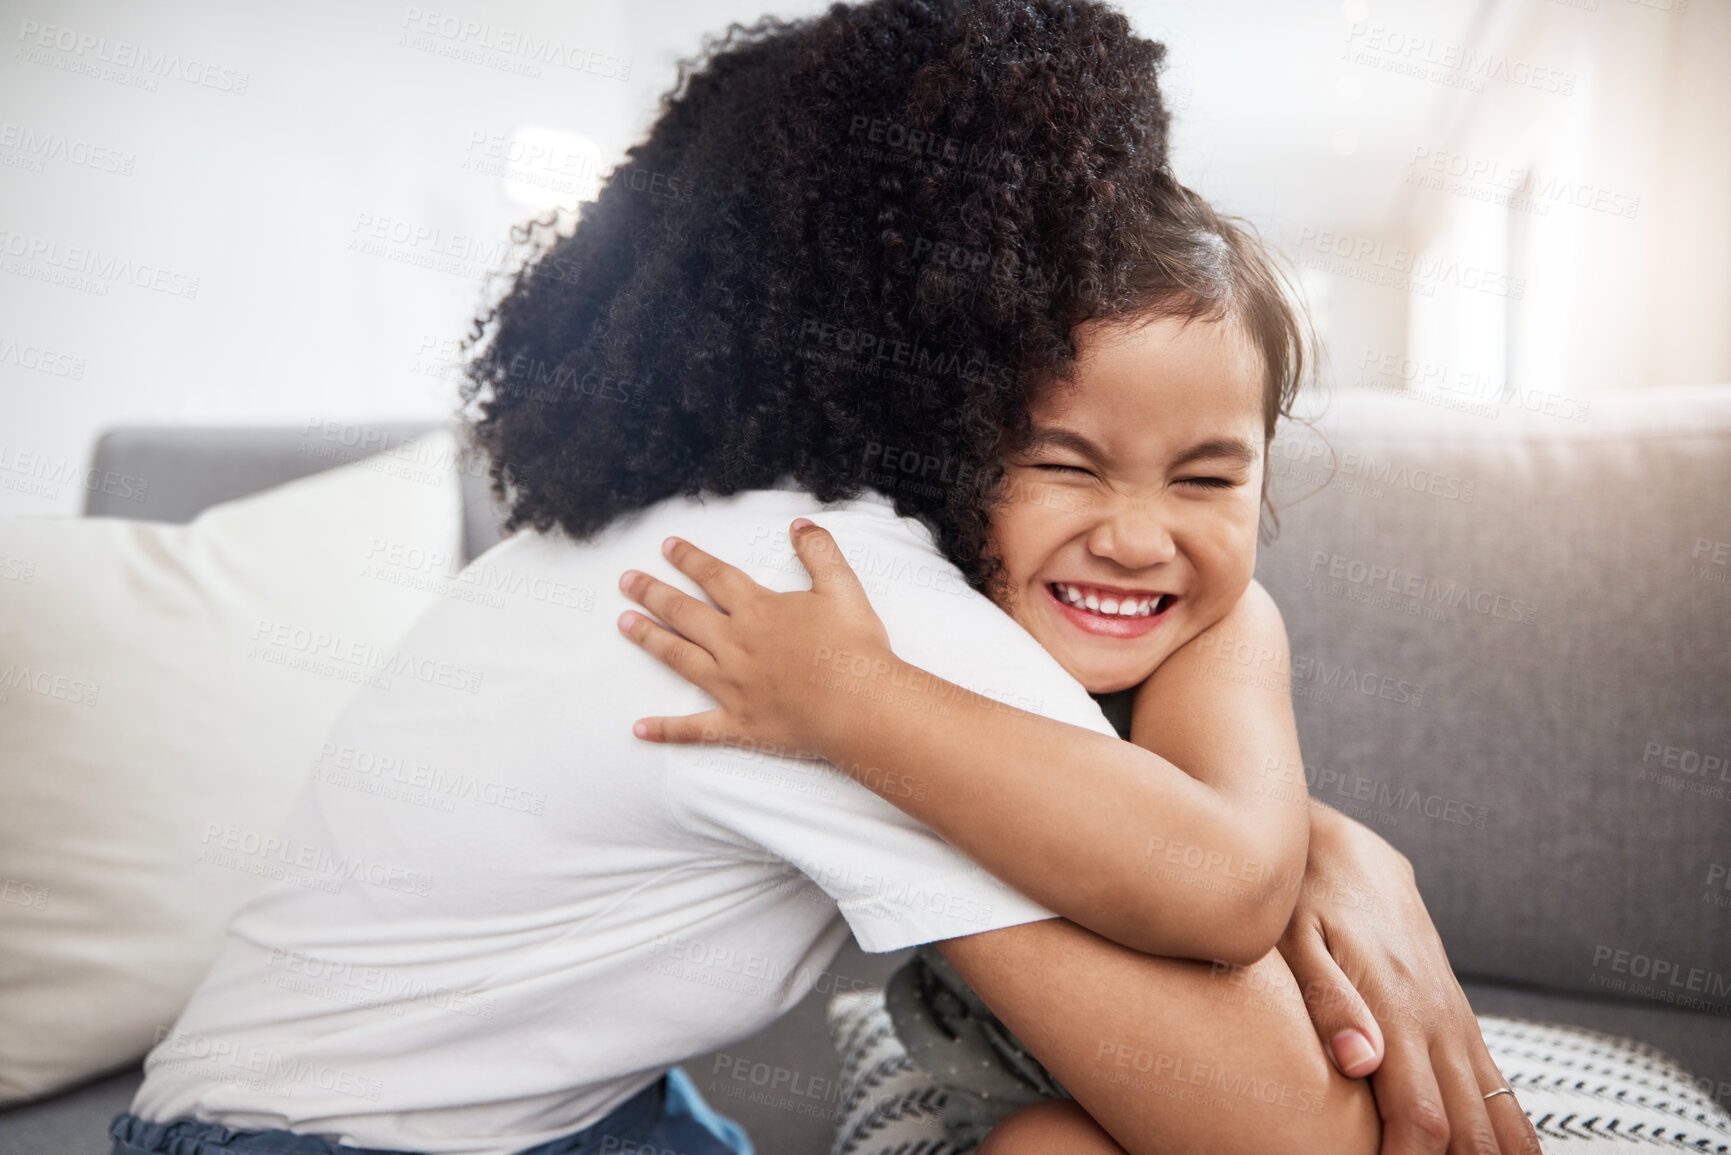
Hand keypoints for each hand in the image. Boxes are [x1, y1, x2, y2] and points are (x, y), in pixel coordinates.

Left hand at [615, 518, 891, 753]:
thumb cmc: (854, 649)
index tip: (667, 547)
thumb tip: (800, 524)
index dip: (690, 559)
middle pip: (685, 612)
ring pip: (679, 658)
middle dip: (653, 593)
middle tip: (626, 581)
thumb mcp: (843, 588)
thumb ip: (820, 551)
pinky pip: (694, 729)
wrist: (859, 706)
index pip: (715, 577)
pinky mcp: (738, 724)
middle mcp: (736, 644)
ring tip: (624, 624)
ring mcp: (732, 686)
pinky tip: (638, 728)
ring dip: (649, 639)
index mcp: (758, 610)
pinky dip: (665, 729)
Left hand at [1278, 803, 1540, 1154]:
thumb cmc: (1303, 893)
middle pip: (1471, 1129)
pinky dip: (1501, 1129)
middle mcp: (1440, 1019)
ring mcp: (1454, 1018)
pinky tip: (1491, 1154)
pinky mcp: (1456, 1014)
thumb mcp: (1295, 938)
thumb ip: (1329, 1002)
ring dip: (1489, 1154)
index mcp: (1400, 1008)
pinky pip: (1495, 1085)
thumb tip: (1362, 1063)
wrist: (1337, 846)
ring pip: (1496, 1112)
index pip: (1422, 1119)